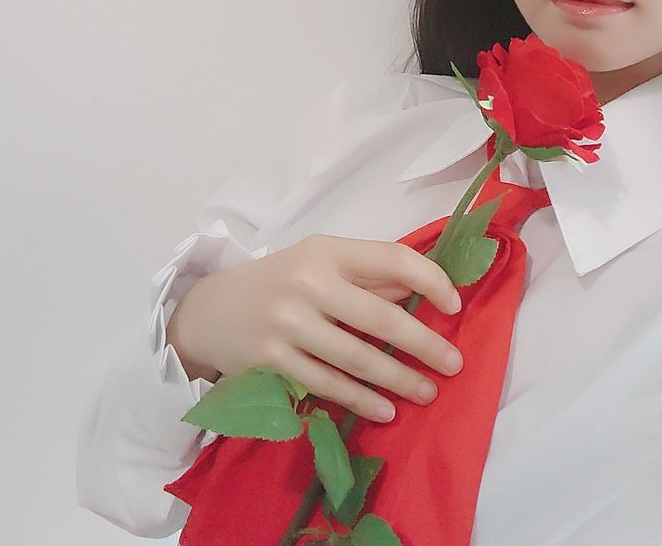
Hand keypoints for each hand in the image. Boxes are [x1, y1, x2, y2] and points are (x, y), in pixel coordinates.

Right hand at [166, 233, 464, 422]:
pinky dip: (361, 400)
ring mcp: (287, 323)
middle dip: (424, 344)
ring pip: (357, 358)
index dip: (432, 280)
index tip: (455, 305)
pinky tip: (385, 410)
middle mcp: (308, 282)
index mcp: (327, 250)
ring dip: (399, 379)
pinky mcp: (271, 360)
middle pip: (381, 317)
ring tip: (426, 392)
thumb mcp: (320, 264)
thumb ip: (368, 277)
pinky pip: (327, 385)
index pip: (393, 258)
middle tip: (454, 364)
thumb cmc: (279, 282)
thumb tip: (423, 295)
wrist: (207, 310)